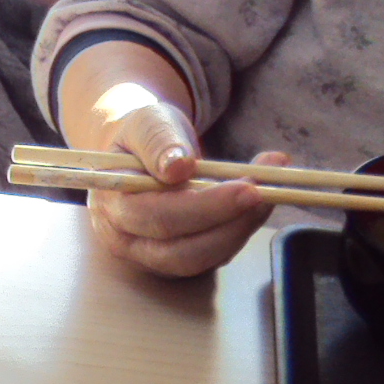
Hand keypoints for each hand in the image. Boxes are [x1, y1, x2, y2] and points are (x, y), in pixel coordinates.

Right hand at [58, 38, 276, 278]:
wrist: (138, 155)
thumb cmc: (142, 138)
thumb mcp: (148, 123)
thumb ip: (159, 141)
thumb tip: (177, 167)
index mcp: (112, 205)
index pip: (156, 217)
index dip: (205, 207)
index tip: (248, 187)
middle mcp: (125, 240)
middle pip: (179, 251)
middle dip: (230, 224)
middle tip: (268, 192)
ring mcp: (148, 255)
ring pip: (199, 260)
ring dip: (241, 230)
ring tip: (271, 191)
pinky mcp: (174, 259)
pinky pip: (211, 257)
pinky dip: (239, 232)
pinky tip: (258, 204)